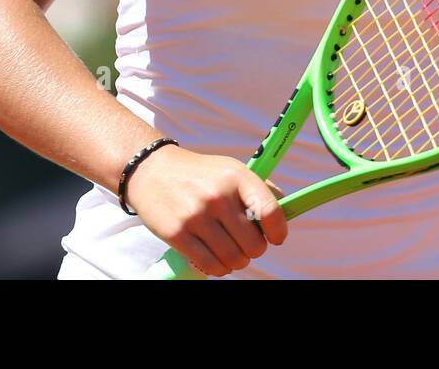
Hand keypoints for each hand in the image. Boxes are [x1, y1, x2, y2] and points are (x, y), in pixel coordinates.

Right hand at [125, 145, 286, 277]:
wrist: (153, 171)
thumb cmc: (199, 174)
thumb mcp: (231, 169)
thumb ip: (259, 188)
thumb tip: (286, 211)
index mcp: (237, 177)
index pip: (270, 210)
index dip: (279, 231)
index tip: (276, 237)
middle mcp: (218, 195)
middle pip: (253, 243)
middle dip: (255, 250)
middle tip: (248, 245)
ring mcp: (196, 215)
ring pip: (233, 258)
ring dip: (237, 262)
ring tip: (233, 254)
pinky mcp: (177, 233)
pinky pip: (209, 265)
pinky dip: (218, 268)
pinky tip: (217, 259)